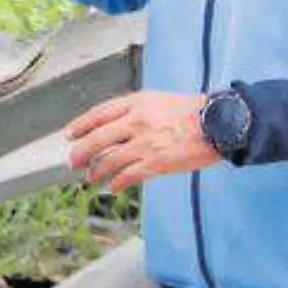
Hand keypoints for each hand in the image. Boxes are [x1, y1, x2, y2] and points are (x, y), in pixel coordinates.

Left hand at [65, 91, 219, 191]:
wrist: (217, 124)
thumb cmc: (190, 112)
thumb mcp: (157, 101)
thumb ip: (134, 111)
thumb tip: (113, 127)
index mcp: (136, 103)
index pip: (98, 113)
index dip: (81, 125)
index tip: (70, 134)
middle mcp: (137, 121)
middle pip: (97, 139)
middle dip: (80, 152)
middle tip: (73, 161)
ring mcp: (145, 143)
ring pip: (109, 161)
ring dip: (96, 172)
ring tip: (92, 177)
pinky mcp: (156, 163)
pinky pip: (128, 176)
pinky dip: (117, 182)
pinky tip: (114, 186)